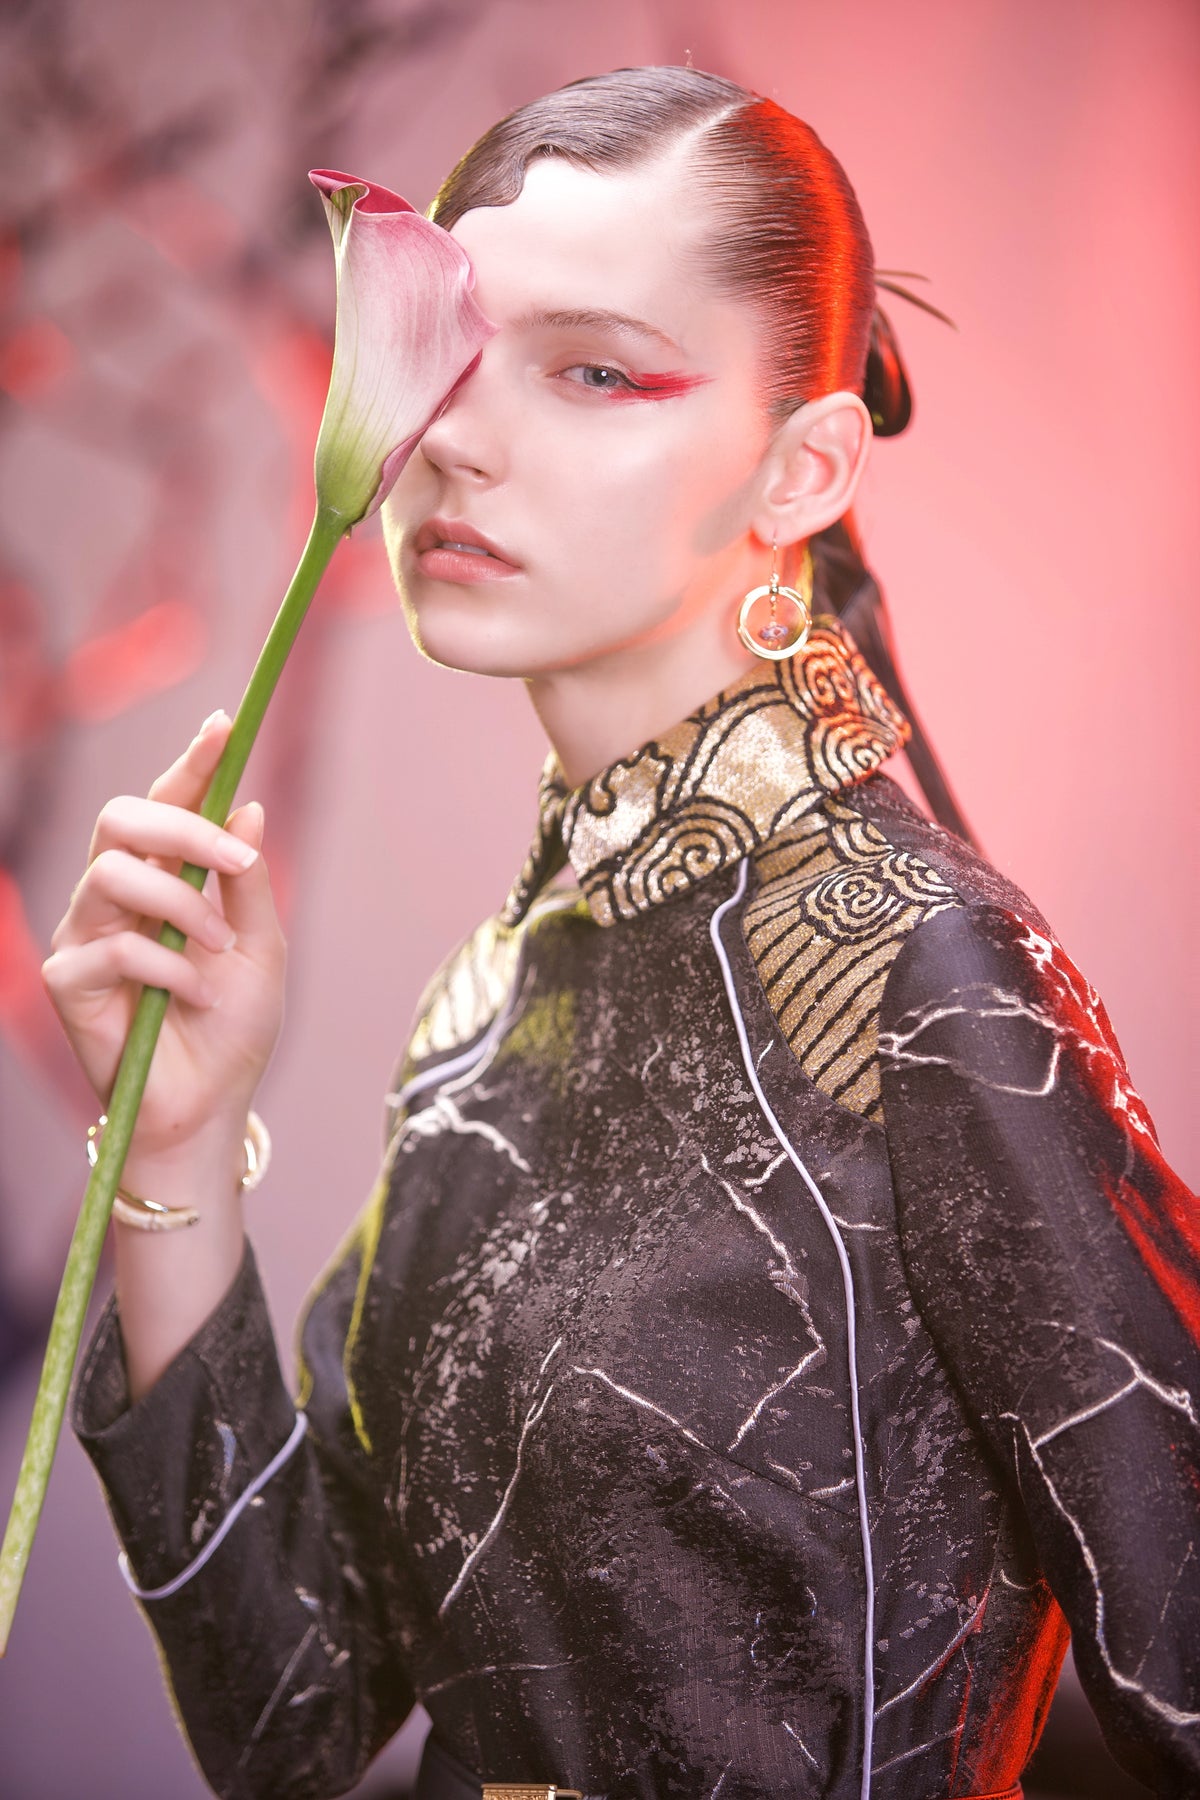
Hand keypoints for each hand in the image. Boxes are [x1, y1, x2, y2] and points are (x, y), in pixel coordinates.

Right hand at [42, 711, 286, 1164]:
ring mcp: (85, 935)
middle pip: (120, 820)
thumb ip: (248, 882)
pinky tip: (192, 994)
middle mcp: (115, 897)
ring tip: (220, 949)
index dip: (190, 765)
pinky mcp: (67, 981)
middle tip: (235, 859)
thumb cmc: (234, 1027)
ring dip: (181, 905)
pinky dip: (166, 966)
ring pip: (112, 873)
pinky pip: (113, 947)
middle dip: (181, 827)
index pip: (166, 806)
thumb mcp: (261, 947)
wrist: (211, 1105)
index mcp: (162, 879)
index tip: (224, 727)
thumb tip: (248, 807)